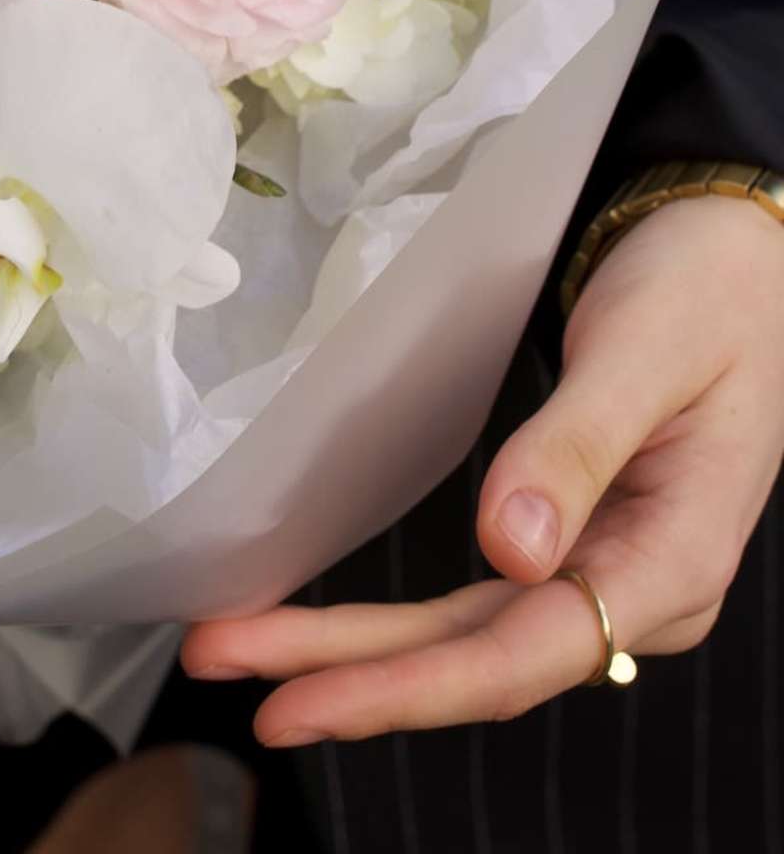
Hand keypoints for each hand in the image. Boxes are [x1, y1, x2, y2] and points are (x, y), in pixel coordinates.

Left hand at [180, 193, 783, 745]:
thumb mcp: (647, 354)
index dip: (406, 686)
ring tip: (237, 648)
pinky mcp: (571, 543)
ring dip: (354, 653)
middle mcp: (640, 591)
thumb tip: (512, 550)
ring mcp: (604, 573)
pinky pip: (476, 607)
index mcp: (676, 561)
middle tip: (217, 660)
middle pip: (478, 657)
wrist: (737, 256)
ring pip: (467, 638)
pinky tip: (325, 630)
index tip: (297, 694)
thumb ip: (579, 447)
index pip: (525, 652)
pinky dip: (395, 624)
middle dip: (346, 674)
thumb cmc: (702, 292)